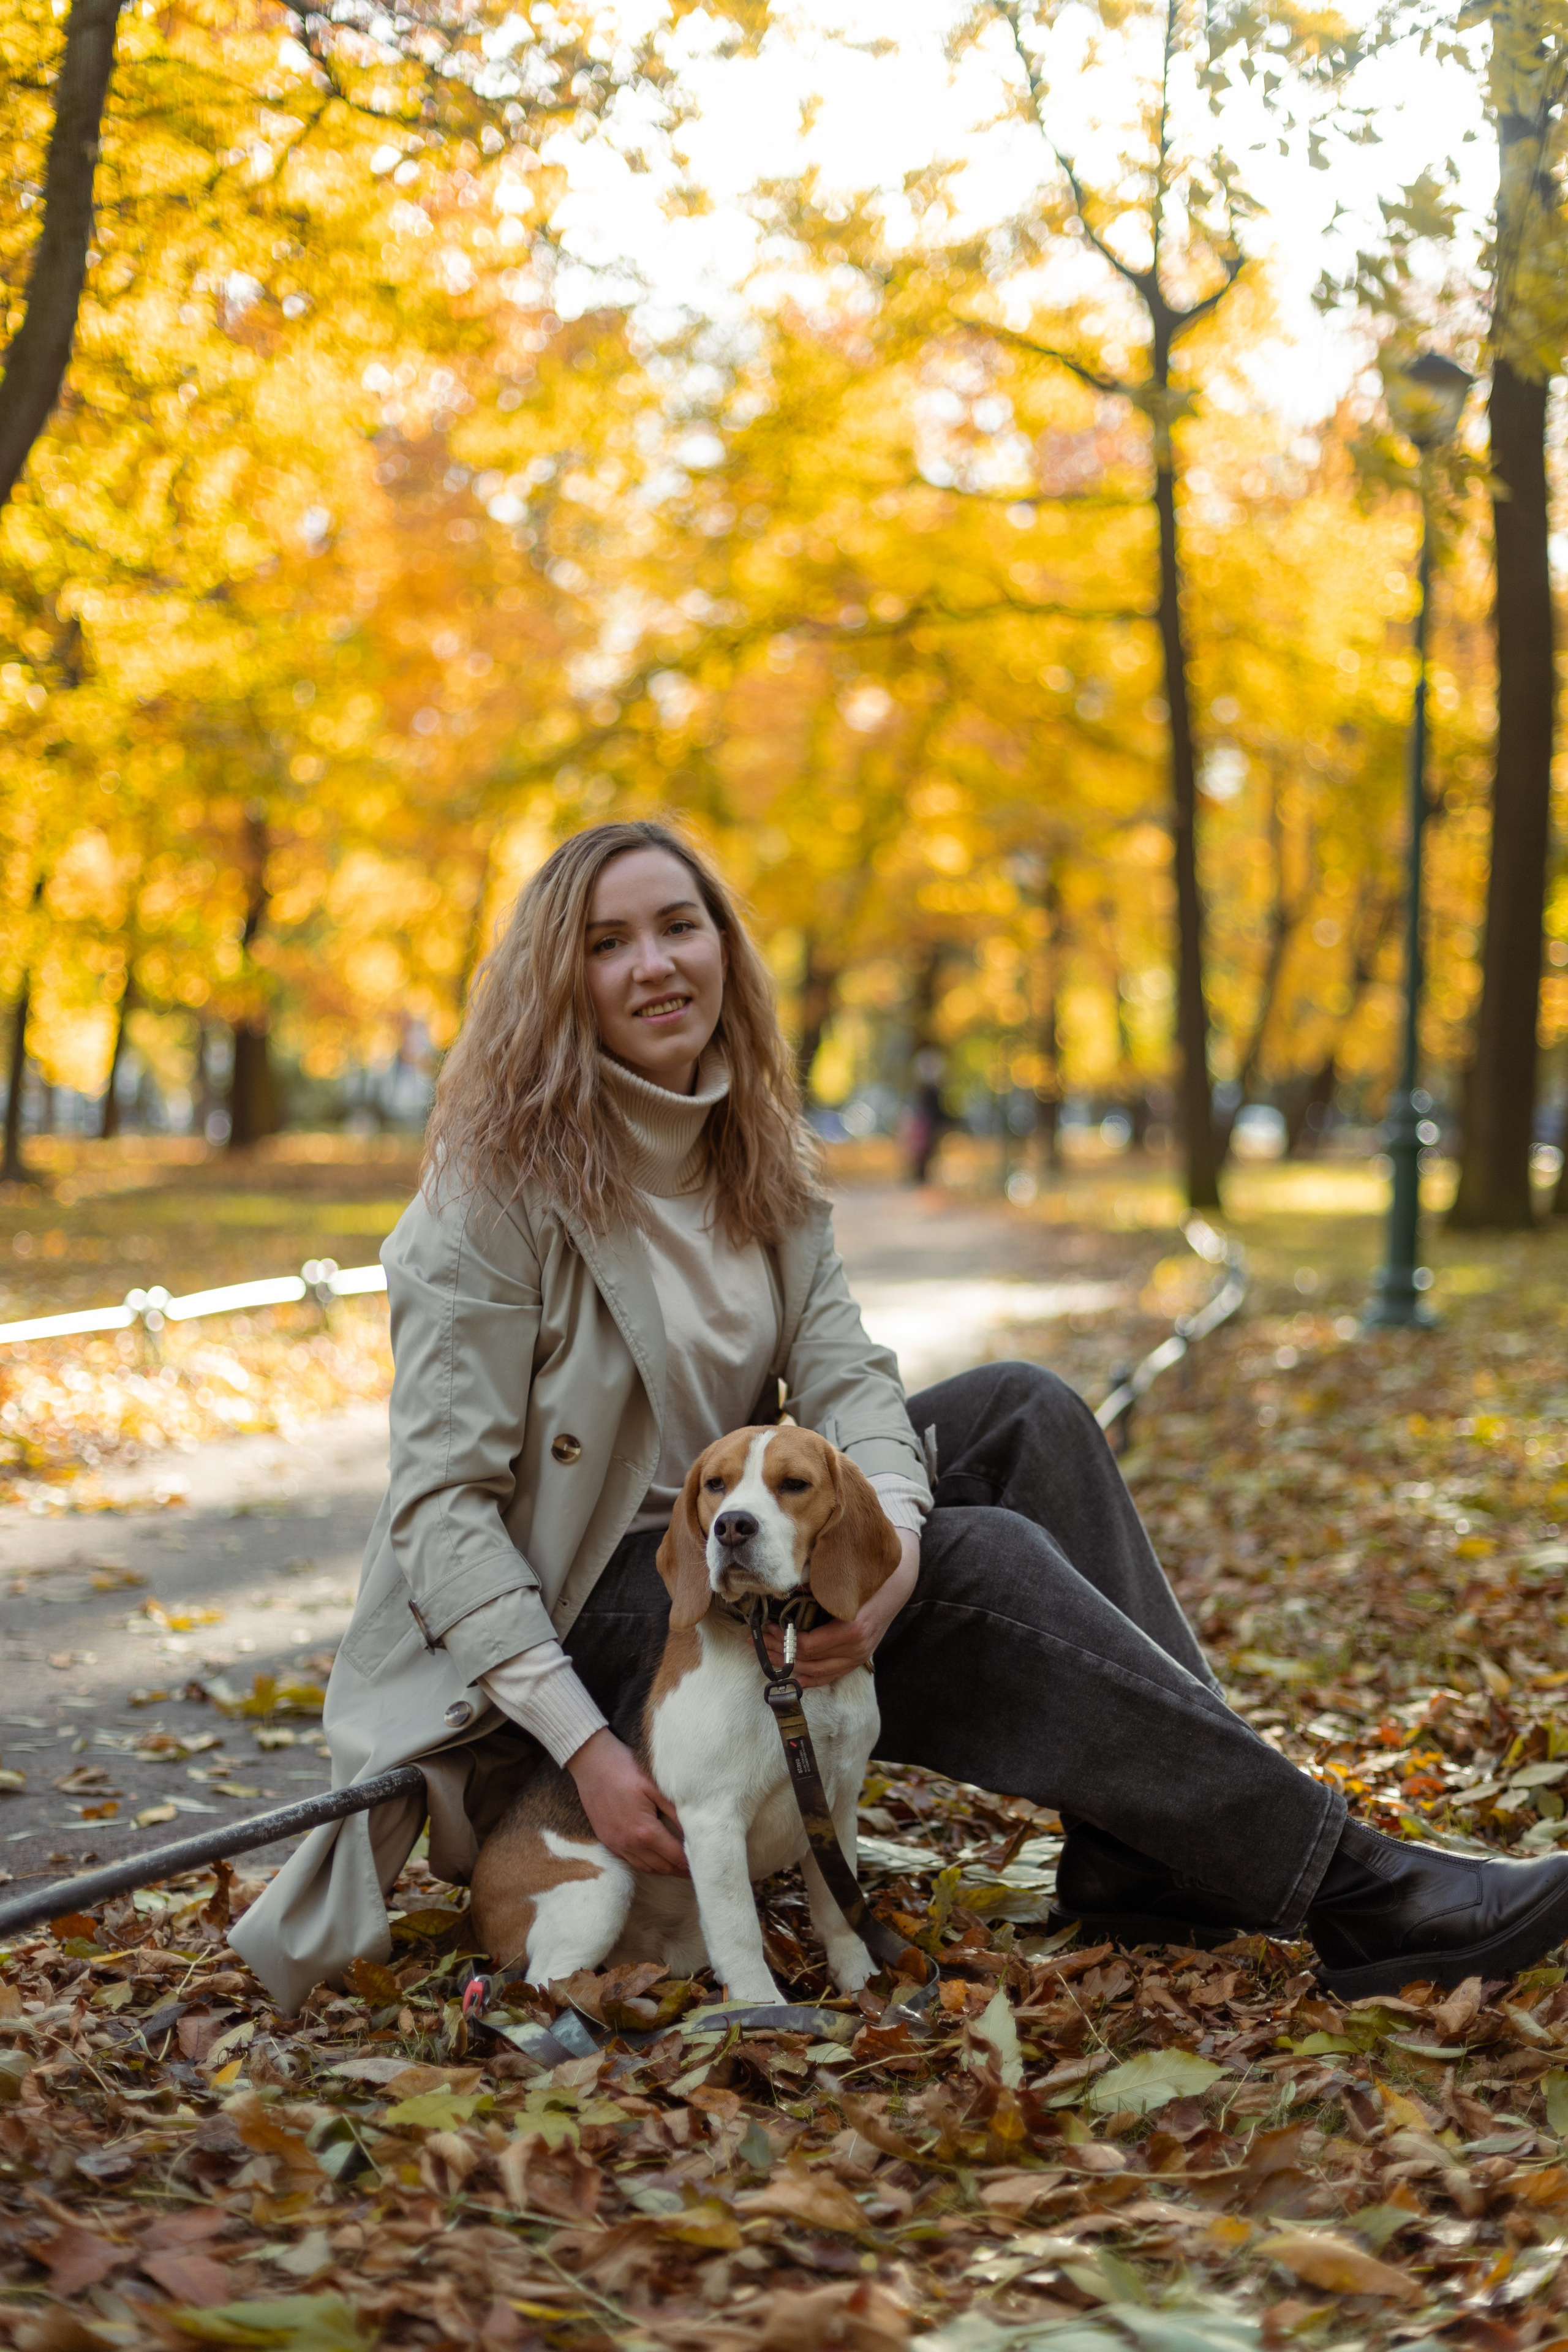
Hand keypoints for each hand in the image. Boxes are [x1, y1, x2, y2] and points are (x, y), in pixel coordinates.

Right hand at [567, 1729, 687, 1874]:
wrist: (591, 1761)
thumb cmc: (626, 1768)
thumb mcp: (656, 1787)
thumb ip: (676, 1812)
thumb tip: (695, 1831)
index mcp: (645, 1831)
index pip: (675, 1856)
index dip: (691, 1863)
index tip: (705, 1864)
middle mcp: (629, 1843)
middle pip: (661, 1867)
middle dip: (679, 1870)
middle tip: (696, 1870)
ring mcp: (615, 1843)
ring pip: (644, 1867)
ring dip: (663, 1869)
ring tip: (678, 1866)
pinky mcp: (606, 1839)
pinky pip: (629, 1860)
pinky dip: (645, 1863)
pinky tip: (653, 1857)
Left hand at [764, 1533, 918, 1689]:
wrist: (897, 1584)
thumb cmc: (870, 1579)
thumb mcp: (845, 1581)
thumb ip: (819, 1588)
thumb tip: (789, 1590)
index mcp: (852, 1630)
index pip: (808, 1646)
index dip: (783, 1640)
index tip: (767, 1626)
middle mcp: (855, 1650)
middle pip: (808, 1661)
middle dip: (779, 1652)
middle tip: (758, 1640)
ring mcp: (858, 1658)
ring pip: (816, 1673)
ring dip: (789, 1665)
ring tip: (767, 1654)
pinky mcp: (857, 1660)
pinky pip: (830, 1675)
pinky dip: (809, 1678)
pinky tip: (792, 1676)